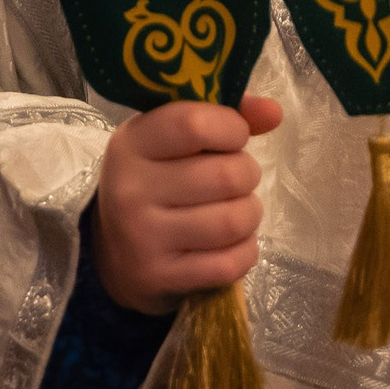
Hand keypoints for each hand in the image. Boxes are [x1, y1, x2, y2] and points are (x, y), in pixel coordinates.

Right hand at [93, 95, 282, 314]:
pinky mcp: (161, 276)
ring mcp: (143, 237)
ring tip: (235, 209)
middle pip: (226, 176)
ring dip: (249, 214)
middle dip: (247, 175)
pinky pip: (231, 263)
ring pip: (234, 221)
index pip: (194, 124)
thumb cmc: (156, 182)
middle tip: (235, 179)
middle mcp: (131, 189)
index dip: (231, 128)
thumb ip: (224, 118)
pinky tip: (230, 243)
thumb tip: (273, 112)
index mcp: (132, 144)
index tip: (233, 137)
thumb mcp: (173, 142)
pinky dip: (245, 251)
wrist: (115, 254)